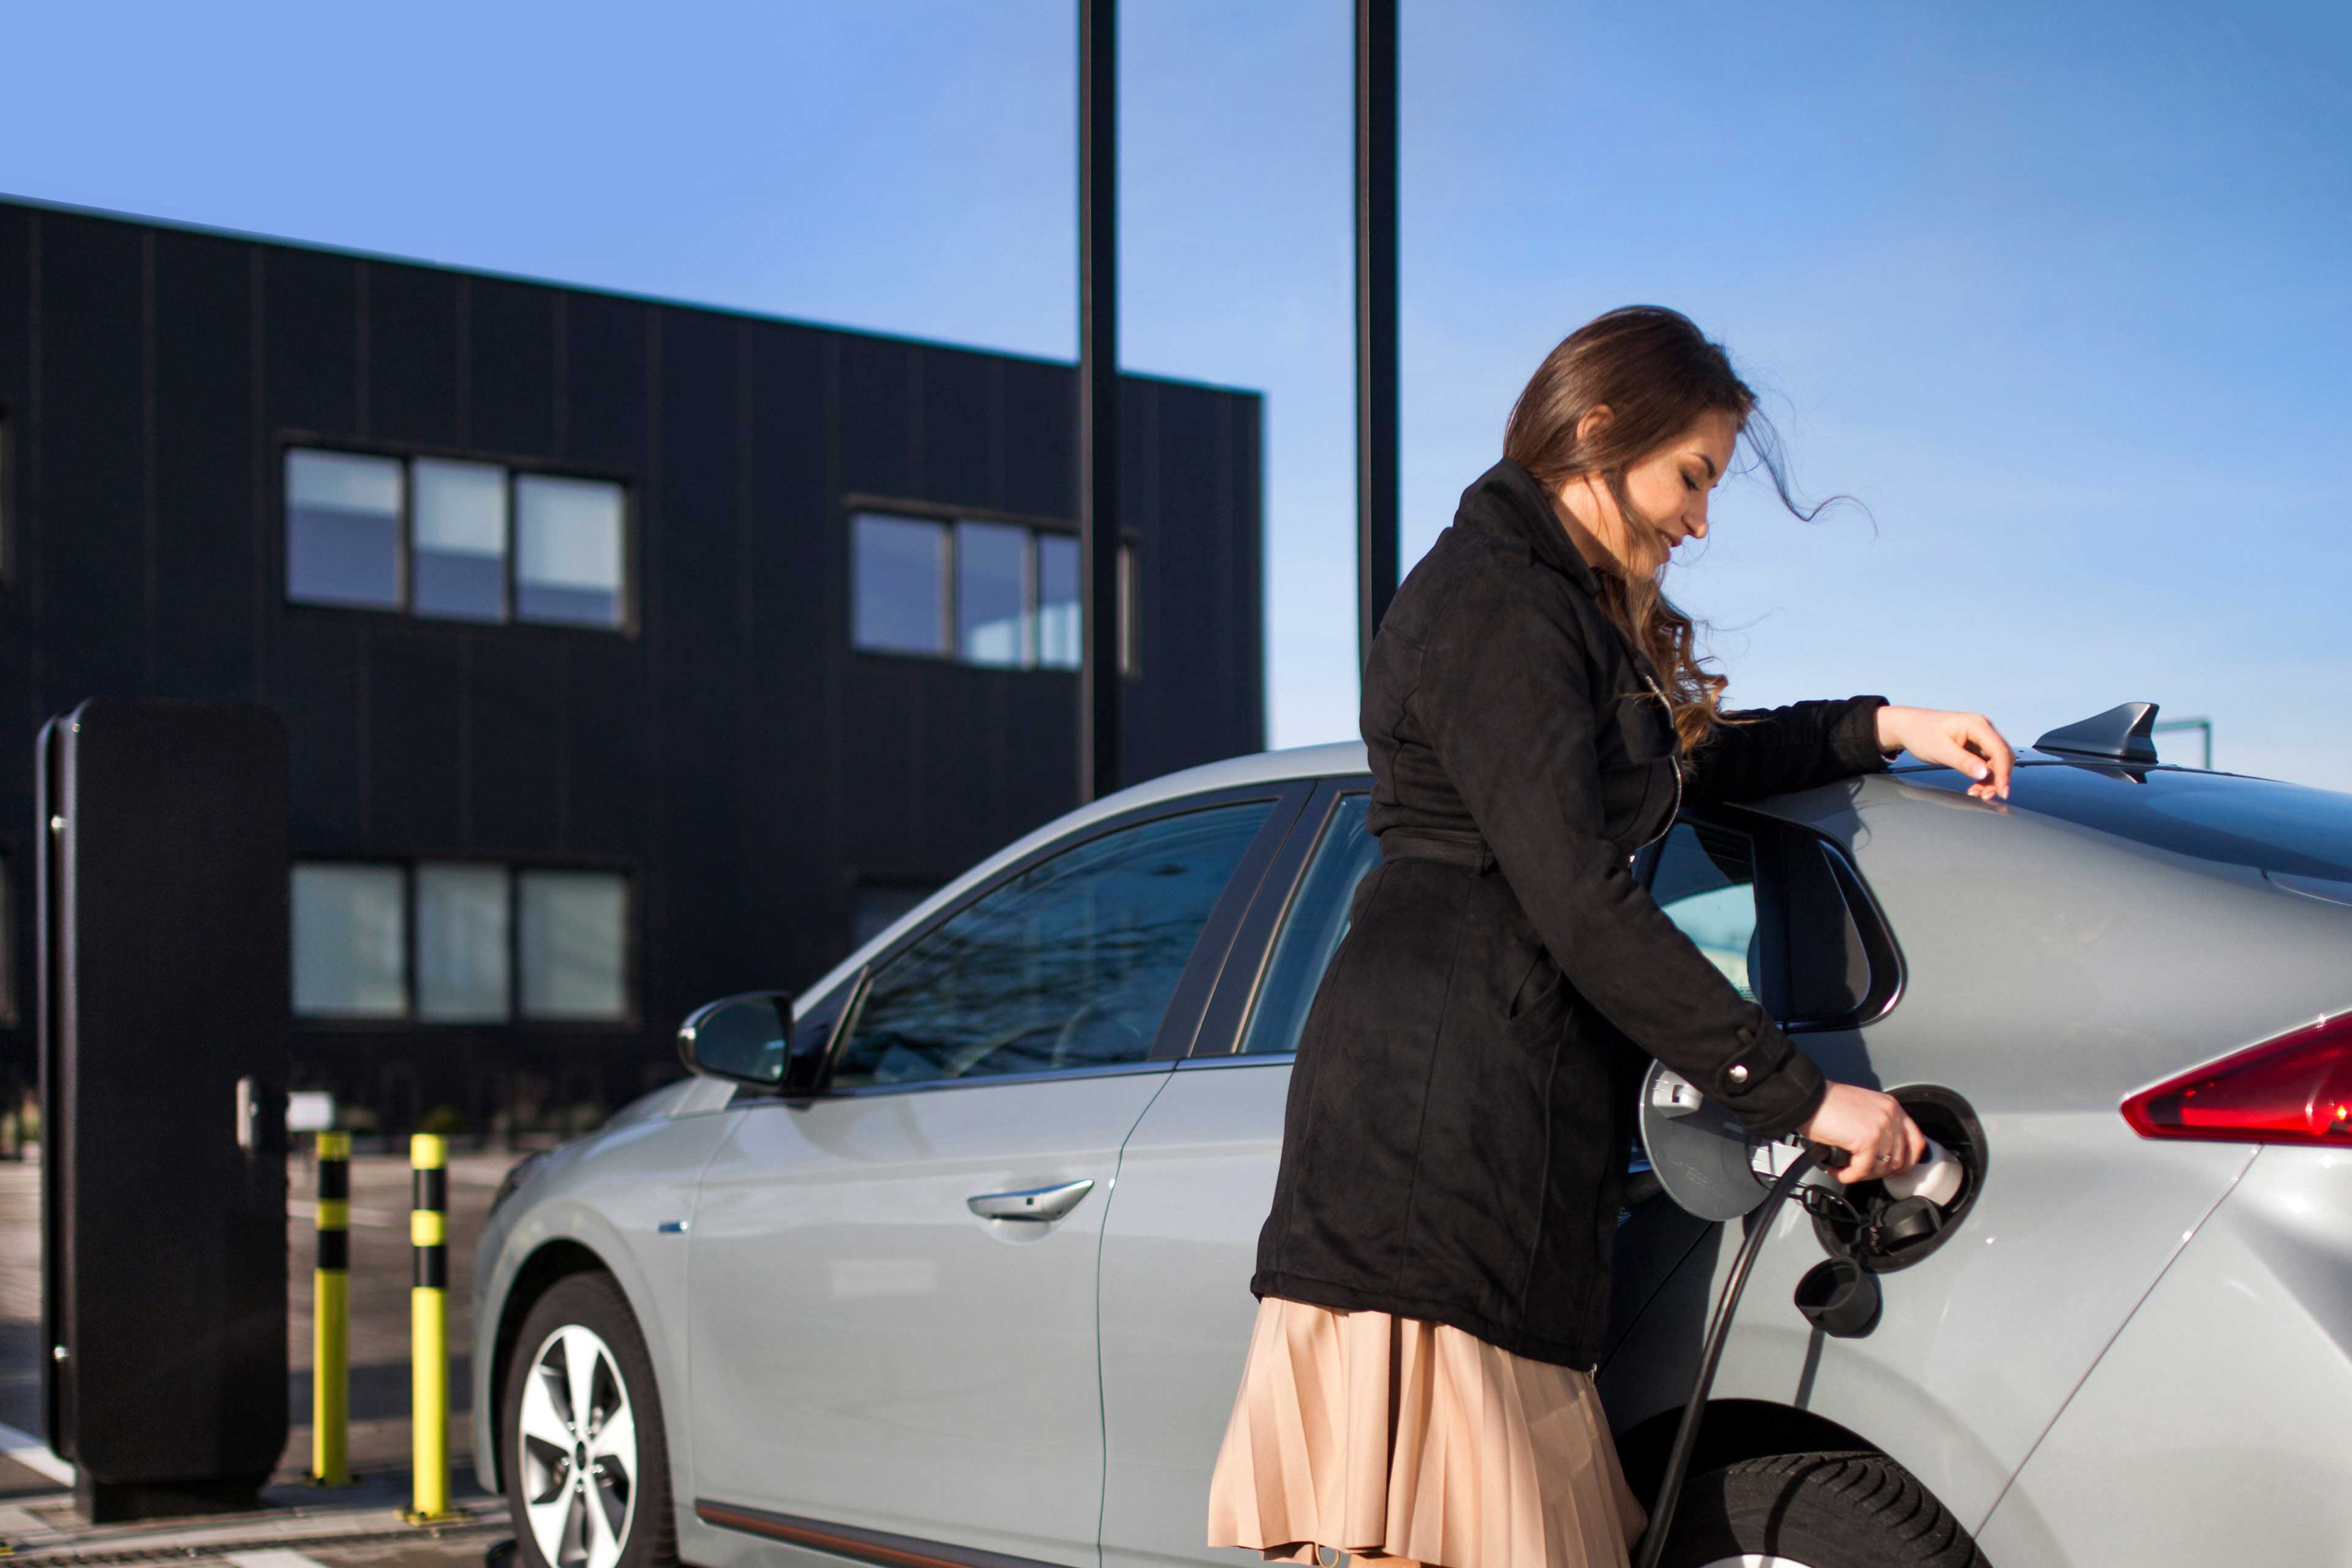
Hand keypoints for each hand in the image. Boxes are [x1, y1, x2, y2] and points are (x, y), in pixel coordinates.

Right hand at [1803, 1083, 1926, 1185]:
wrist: (1807, 1098)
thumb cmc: (1826, 1103)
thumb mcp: (1862, 1109)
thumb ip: (1877, 1126)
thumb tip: (1880, 1153)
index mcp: (1891, 1107)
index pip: (1916, 1140)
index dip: (1908, 1161)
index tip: (1895, 1170)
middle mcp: (1891, 1116)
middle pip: (1899, 1158)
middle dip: (1880, 1172)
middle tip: (1863, 1172)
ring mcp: (1881, 1127)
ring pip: (1882, 1167)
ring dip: (1863, 1174)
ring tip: (1845, 1169)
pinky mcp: (1867, 1140)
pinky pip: (1863, 1170)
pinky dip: (1849, 1175)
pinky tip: (1837, 1171)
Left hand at [1876, 705, 2014, 800]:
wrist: (1908, 727)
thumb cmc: (1921, 734)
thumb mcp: (1940, 750)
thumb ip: (1963, 762)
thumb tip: (1984, 773)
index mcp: (1977, 725)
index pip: (1999, 750)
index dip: (2004, 773)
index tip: (2002, 793)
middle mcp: (1983, 728)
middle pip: (2003, 756)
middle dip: (1998, 778)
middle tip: (1984, 796)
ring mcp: (1981, 736)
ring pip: (1996, 762)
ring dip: (1991, 779)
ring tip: (1976, 793)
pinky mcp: (1976, 745)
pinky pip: (1987, 763)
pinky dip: (1984, 776)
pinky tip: (1975, 786)